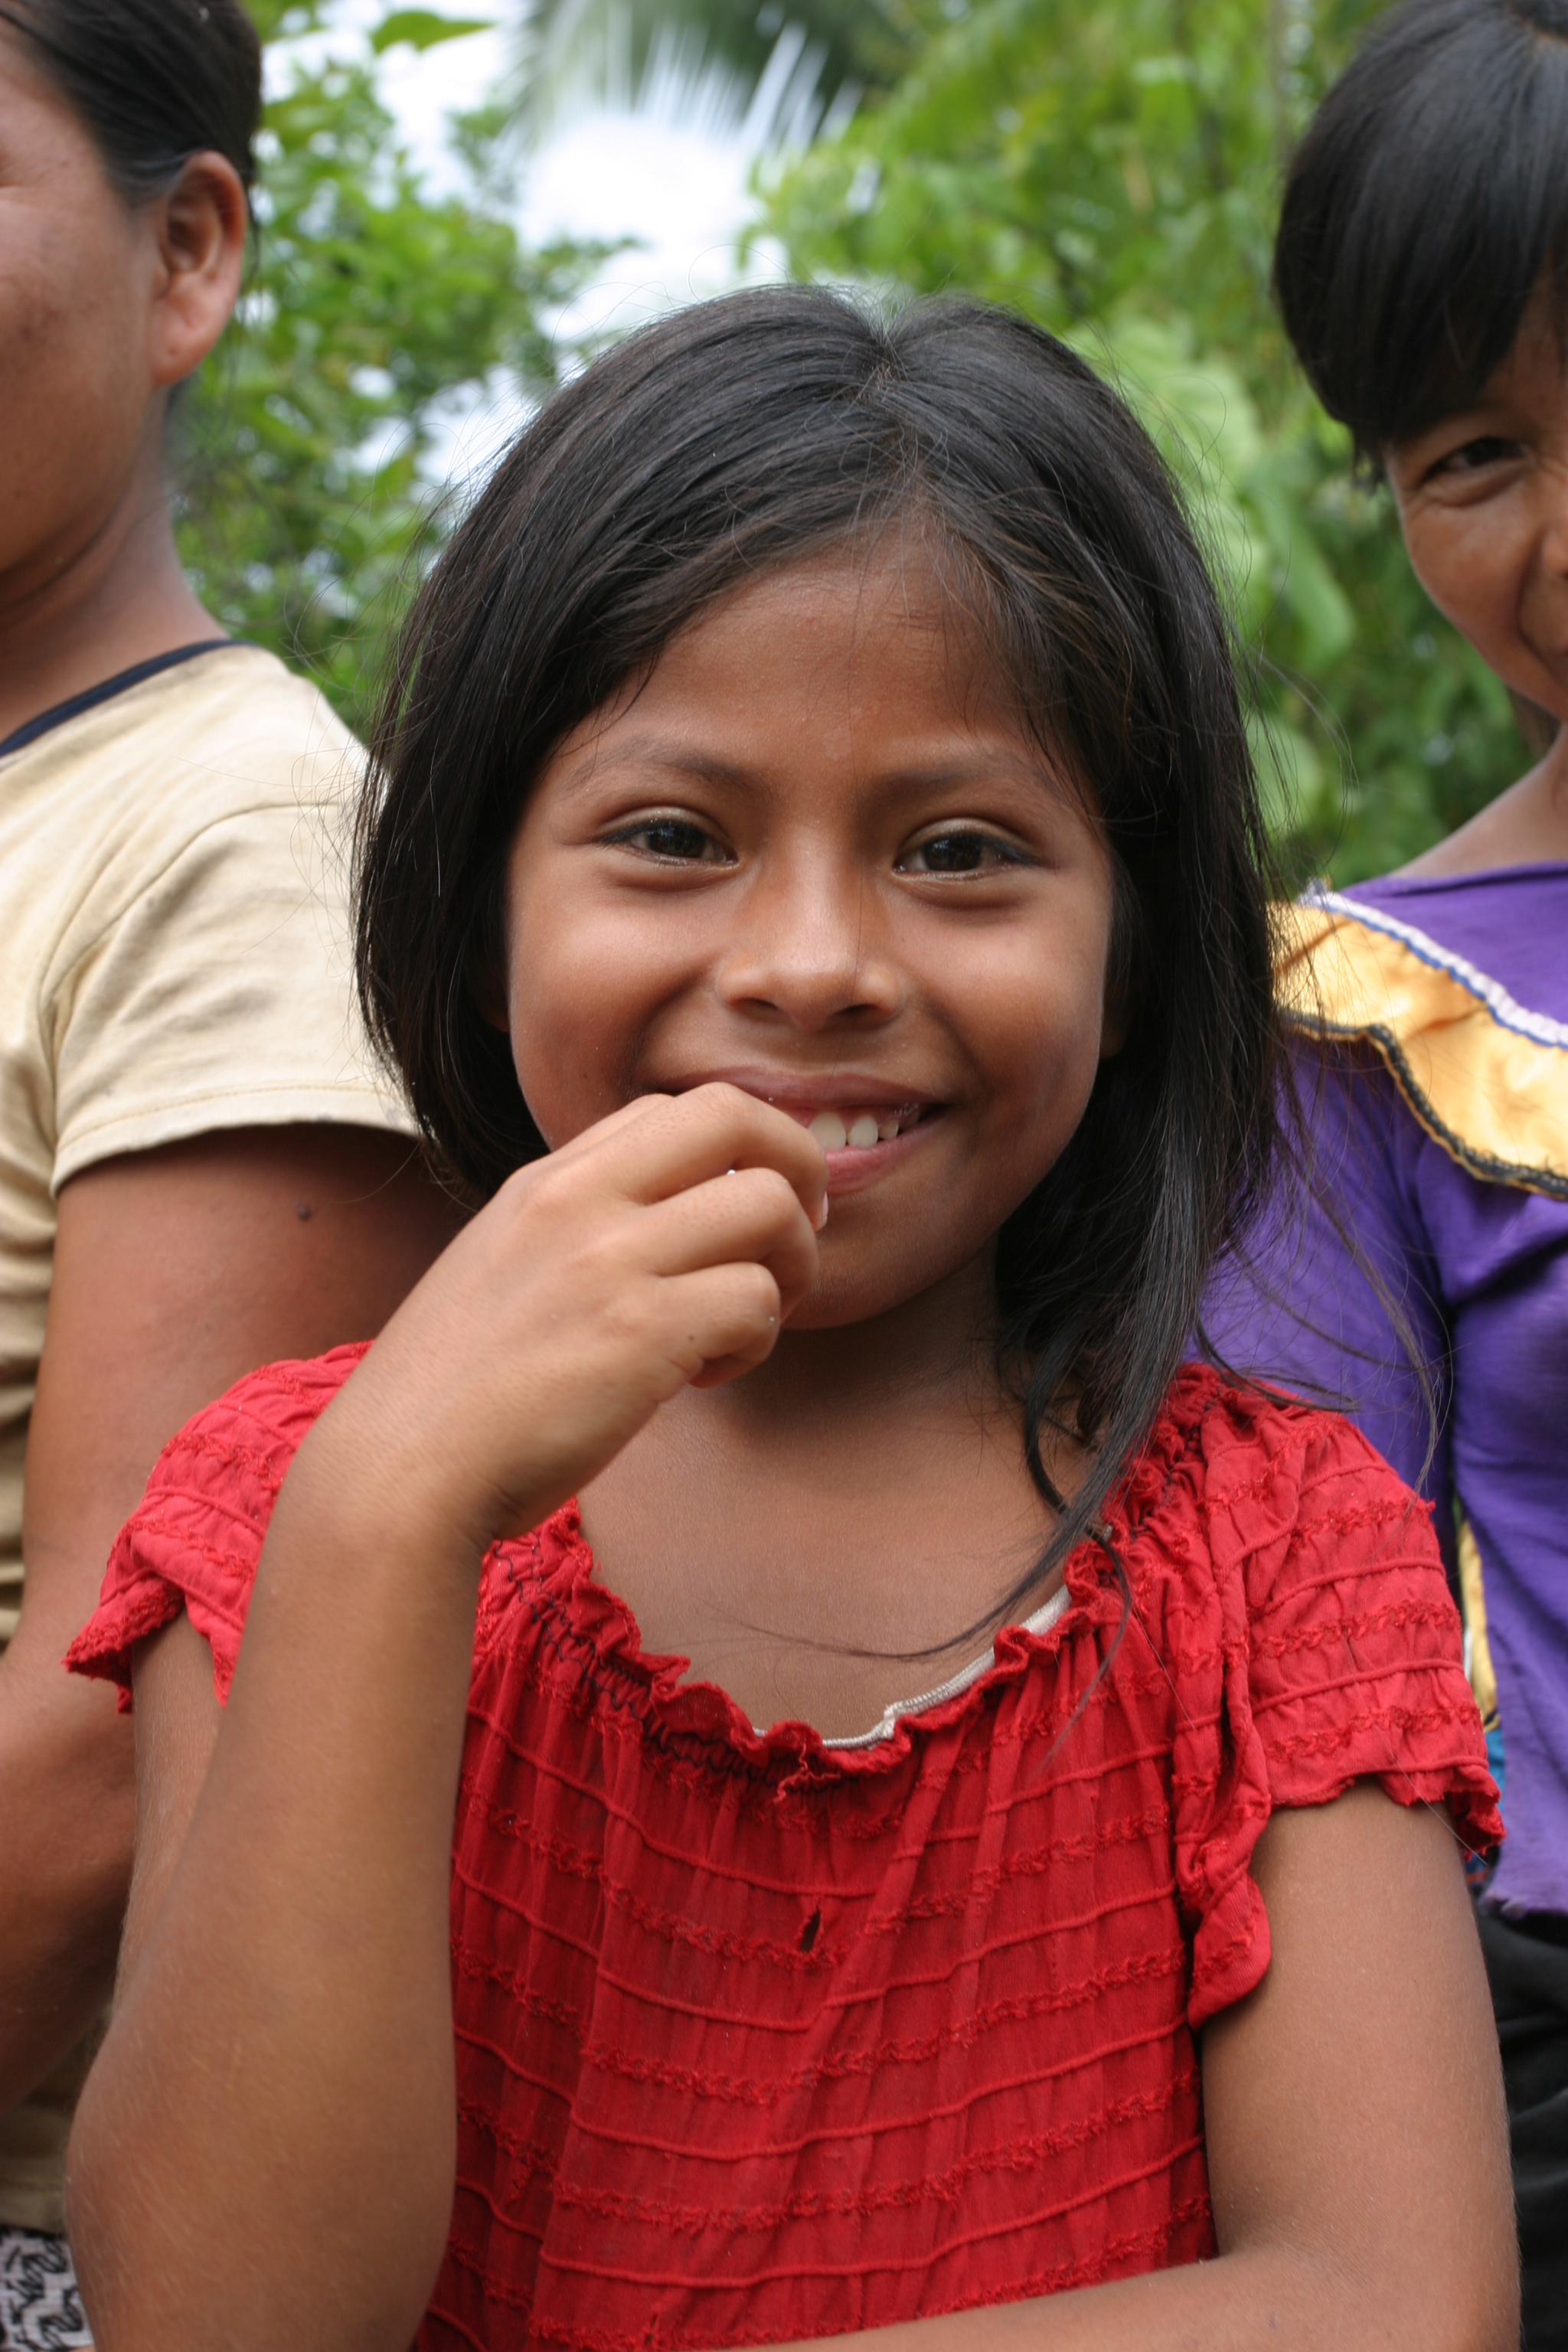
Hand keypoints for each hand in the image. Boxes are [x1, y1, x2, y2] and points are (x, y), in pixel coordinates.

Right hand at [299, 1085, 826, 1558]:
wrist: (399, 1476)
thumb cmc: (452, 1401)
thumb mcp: (498, 1270)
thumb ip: (572, 1235)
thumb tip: (665, 1231)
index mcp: (544, 1184)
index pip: (672, 1108)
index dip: (734, 1154)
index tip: (741, 1218)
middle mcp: (578, 1200)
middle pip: (735, 1113)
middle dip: (799, 1168)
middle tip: (795, 1243)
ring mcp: (610, 1260)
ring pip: (770, 1206)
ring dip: (788, 1271)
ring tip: (740, 1329)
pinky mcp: (642, 1332)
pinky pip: (757, 1300)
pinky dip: (754, 1342)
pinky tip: (701, 1379)